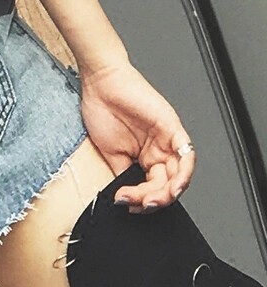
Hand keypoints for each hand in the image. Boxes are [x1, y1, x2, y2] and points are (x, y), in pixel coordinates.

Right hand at [79, 61, 195, 212]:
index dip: (142, 200)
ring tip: (150, 199)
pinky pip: (186, 154)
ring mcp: (167, 139)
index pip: (152, 186)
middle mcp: (158, 149)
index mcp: (145, 155)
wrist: (99, 83)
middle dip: (153, 199)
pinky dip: (184, 173)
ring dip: (167, 193)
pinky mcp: (172, 127)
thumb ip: (122, 174)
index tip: (126, 204)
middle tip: (136, 203)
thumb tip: (124, 198)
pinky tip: (173, 186)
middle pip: (166, 184)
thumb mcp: (110, 151)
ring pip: (179, 175)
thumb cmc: (100, 108)